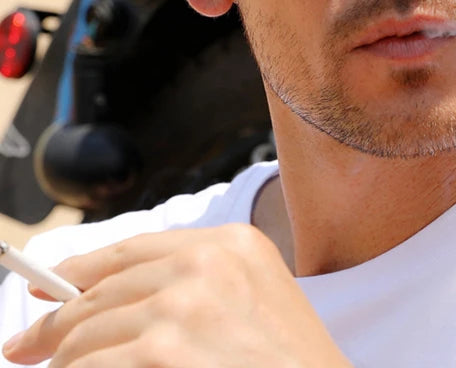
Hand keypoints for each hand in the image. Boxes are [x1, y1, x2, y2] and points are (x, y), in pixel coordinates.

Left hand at [3, 224, 351, 367]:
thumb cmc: (288, 361)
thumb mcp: (254, 297)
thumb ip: (191, 282)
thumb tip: (105, 295)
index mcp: (231, 243)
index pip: (133, 248)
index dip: (82, 269)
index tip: (46, 288)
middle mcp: (204, 263)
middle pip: (103, 288)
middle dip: (57, 322)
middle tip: (25, 346)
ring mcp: (181, 306)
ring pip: (87, 332)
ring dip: (65, 362)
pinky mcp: (159, 352)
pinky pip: (89, 366)